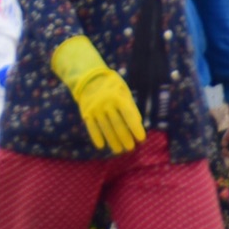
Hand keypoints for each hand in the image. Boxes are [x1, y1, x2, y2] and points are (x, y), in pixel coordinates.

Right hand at [52, 36, 146, 155]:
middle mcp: (107, 104)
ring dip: (113, 141)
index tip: (141, 139)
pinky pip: (91, 128)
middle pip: (117, 125)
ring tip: (118, 150)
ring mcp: (96, 109)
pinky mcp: (86, 113)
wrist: (88, 78)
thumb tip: (138, 124)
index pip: (129, 116)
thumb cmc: (111, 86)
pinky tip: (101, 146)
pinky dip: (96, 137)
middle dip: (125, 138)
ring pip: (105, 129)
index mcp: (118, 97)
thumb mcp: (124, 91)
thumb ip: (130, 107)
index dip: (136, 128)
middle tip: (130, 147)